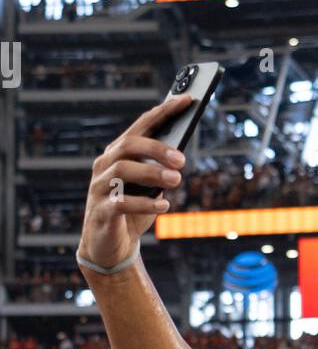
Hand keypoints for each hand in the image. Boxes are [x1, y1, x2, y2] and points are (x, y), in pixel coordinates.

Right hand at [78, 97, 189, 271]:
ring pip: (123, 170)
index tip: (186, 101)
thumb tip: (180, 155)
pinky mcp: (101, 212)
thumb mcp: (150, 188)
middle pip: (129, 145)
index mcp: (119, 153)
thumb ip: (160, 170)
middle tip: (182, 160)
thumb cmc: (133, 212)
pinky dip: (144, 203)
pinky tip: (164, 205)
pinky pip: (121, 202)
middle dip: (156, 148)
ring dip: (152, 173)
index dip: (163, 112)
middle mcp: (106, 165)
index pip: (141, 126)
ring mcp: (100, 187)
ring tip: (177, 181)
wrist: (110, 247)